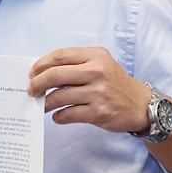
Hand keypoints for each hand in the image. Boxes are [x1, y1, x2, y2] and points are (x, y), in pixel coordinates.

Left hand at [28, 46, 148, 133]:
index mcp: (96, 56)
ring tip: (42, 106)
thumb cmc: (114, 83)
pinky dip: (58, 116)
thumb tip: (42, 73)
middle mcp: (98, 71)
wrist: (140, 105)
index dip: (41, 64)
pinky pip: (68, 114)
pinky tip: (57, 116)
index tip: (32, 73)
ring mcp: (99, 93)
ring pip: (59, 97)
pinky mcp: (99, 112)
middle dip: (37, 84)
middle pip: (55, 75)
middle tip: (31, 91)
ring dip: (45, 103)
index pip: (60, 56)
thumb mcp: (100, 64)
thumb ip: (76, 64)